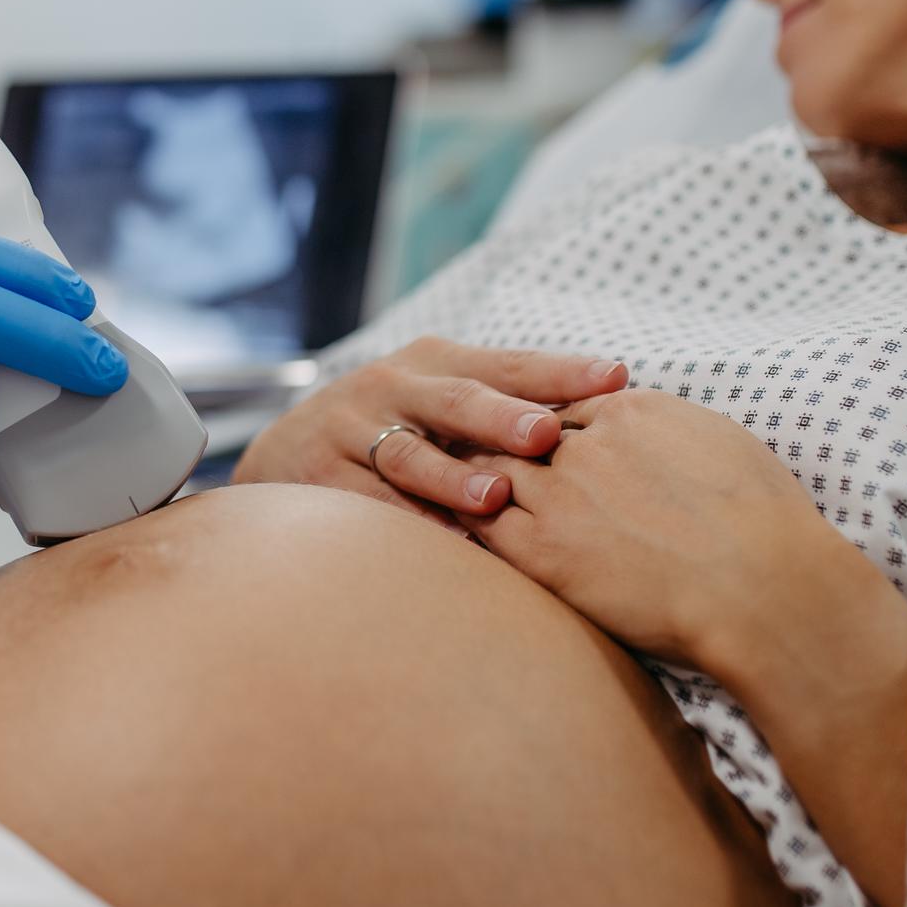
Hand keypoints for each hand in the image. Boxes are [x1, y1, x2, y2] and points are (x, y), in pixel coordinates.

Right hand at [232, 337, 626, 523]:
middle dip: (502, 417)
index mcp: (437, 361)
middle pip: (455, 400)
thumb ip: (509, 401)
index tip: (615, 379)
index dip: (561, 372)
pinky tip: (442, 544)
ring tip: (493, 498)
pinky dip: (408, 526)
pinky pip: (372, 508)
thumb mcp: (442, 397)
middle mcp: (394, 387)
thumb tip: (619, 416)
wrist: (287, 449)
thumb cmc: (398, 425)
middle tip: (546, 435)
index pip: (510, 364)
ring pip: (409, 457)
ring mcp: (354, 432)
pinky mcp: (324, 479)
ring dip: (452, 479)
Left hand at [458, 388, 895, 675]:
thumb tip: (660, 436)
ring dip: (461, 479)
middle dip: (484, 440)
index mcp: (630, 410)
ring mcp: (561, 495)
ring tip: (431, 486)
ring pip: (487, 472)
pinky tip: (440, 531)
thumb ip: (673, 431)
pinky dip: (458, 524)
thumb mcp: (720, 445)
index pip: (561, 405)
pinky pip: (481, 528)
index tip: (520, 438)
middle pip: (512, 430)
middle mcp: (586, 443)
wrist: (763, 585)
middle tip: (450, 448)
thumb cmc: (764, 524)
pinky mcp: (546, 552)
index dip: (537, 425)